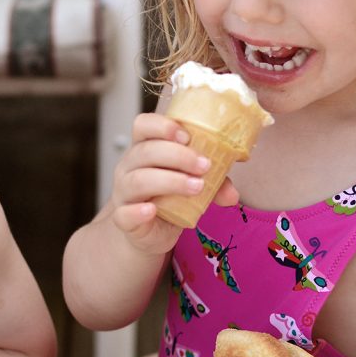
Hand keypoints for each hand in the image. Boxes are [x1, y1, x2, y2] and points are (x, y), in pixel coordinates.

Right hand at [109, 113, 236, 254]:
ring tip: (196, 187)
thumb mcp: (192, 183)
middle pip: (145, 151)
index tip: (187, 136)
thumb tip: (232, 194)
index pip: (143, 125)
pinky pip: (124, 213)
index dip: (163, 126)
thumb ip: (213, 183)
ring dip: (170, 181)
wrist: (148, 231)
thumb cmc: (168, 198)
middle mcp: (129, 166)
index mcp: (144, 148)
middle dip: (178, 155)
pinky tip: (152, 210)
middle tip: (204, 165)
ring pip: (138, 180)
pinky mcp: (123, 218)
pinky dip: (138, 211)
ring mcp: (123, 192)